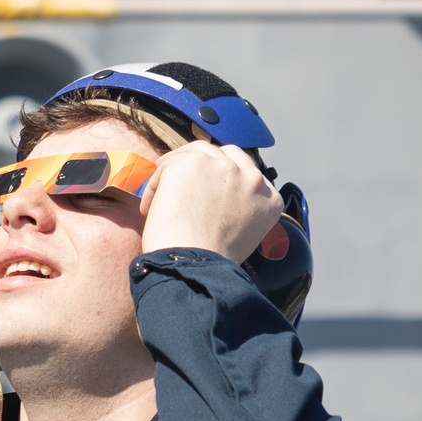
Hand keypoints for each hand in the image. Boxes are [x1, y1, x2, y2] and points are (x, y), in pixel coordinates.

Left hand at [138, 142, 282, 263]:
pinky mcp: (193, 163)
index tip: (205, 190)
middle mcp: (252, 177)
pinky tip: (152, 208)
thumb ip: (241, 208)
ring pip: (194, 153)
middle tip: (181, 185)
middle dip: (201, 166)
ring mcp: (224, 166)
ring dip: (176, 172)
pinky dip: (155, 185)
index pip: (247, 172)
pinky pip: (167, 165)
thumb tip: (217, 201)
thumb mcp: (244, 234)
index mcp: (269, 197)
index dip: (222, 178)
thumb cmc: (211, 262)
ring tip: (162, 196)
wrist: (194, 266)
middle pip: (223, 154)